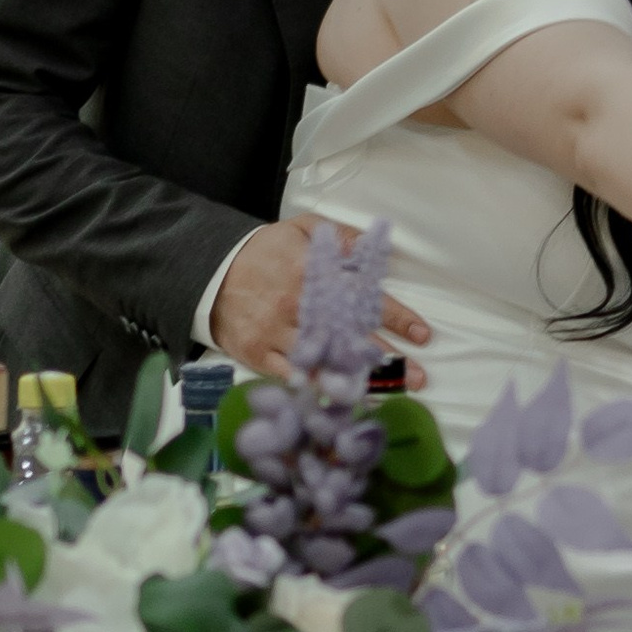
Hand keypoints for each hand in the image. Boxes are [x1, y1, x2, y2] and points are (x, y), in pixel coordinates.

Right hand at [209, 216, 429, 385]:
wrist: (209, 270)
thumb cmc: (264, 252)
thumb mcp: (301, 230)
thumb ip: (339, 238)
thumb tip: (372, 245)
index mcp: (312, 272)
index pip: (364, 297)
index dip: (397, 318)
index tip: (422, 335)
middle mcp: (298, 304)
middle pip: (350, 336)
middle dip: (388, 359)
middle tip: (420, 378)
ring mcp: (277, 332)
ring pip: (324, 360)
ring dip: (358, 379)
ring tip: (390, 394)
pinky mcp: (258, 353)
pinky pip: (292, 376)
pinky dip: (317, 390)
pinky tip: (341, 401)